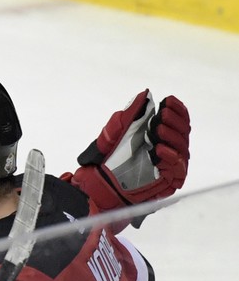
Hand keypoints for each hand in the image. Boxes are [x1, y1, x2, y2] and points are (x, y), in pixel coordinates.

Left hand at [73, 90, 189, 209]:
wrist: (97, 186)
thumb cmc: (107, 160)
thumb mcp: (113, 134)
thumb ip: (128, 115)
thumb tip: (144, 94)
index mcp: (159, 136)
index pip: (178, 120)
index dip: (177, 109)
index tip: (168, 101)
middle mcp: (168, 149)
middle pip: (183, 132)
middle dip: (175, 121)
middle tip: (162, 116)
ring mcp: (169, 166)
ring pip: (182, 148)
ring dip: (172, 136)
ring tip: (158, 129)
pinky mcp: (169, 181)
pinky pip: (177, 168)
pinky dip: (170, 156)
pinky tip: (159, 149)